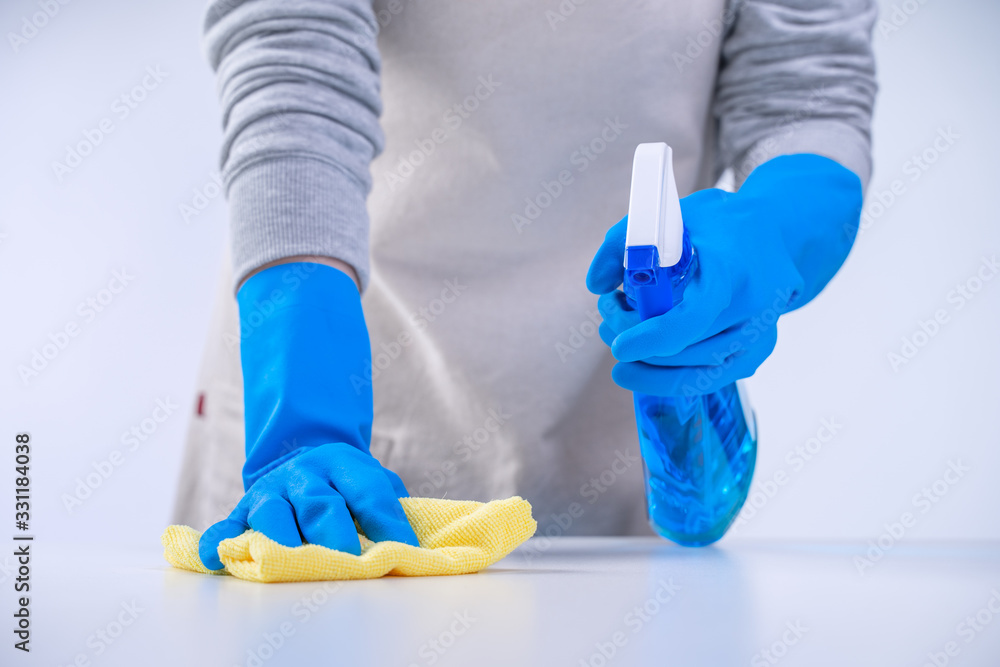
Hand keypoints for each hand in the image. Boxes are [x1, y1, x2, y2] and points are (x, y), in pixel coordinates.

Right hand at [198, 262, 417, 568]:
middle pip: (321, 504)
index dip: (389, 522)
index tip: (405, 550)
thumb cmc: (344, 483)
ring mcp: (270, 492)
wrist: (297, 453)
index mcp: (343, 464)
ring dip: (283, 540)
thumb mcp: (371, 480)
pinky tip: (214, 558)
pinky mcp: (241, 511)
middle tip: (349, 563)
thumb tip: (414, 545)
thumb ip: (390, 505)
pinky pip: (226, 527)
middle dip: (336, 536)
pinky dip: (217, 543)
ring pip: (273, 514)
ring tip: (291, 564)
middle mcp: (304, 475)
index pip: (370, 492)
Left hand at [587, 154, 861, 395]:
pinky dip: (670, 376)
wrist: (777, 234)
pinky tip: (643, 361)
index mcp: (733, 273)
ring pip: (696, 373)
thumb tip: (596, 284)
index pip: (692, 320)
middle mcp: (753, 311)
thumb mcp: (670, 215)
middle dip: (638, 346)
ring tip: (617, 336)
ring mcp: (758, 339)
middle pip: (686, 350)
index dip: (652, 339)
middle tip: (607, 326)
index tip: (620, 347)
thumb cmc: (722, 224)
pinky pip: (707, 379)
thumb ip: (623, 241)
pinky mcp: (753, 356)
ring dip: (650, 364)